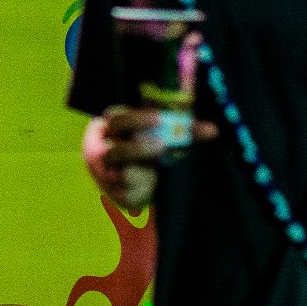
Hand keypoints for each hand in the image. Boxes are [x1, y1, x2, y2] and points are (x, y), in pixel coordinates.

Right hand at [83, 106, 214, 209]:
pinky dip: (144, 191)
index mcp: (112, 128)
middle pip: (116, 150)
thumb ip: (177, 120)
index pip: (117, 120)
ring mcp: (107, 173)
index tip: (160, 118)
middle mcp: (104, 150)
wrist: (119, 171)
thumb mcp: (155, 128)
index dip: (137, 119)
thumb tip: (202, 109)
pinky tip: (151, 185)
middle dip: (138, 150)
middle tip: (162, 146)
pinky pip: (130, 195)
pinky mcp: (115, 194)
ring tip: (154, 172)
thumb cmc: (141, 143)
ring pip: (121, 176)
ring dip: (142, 174)